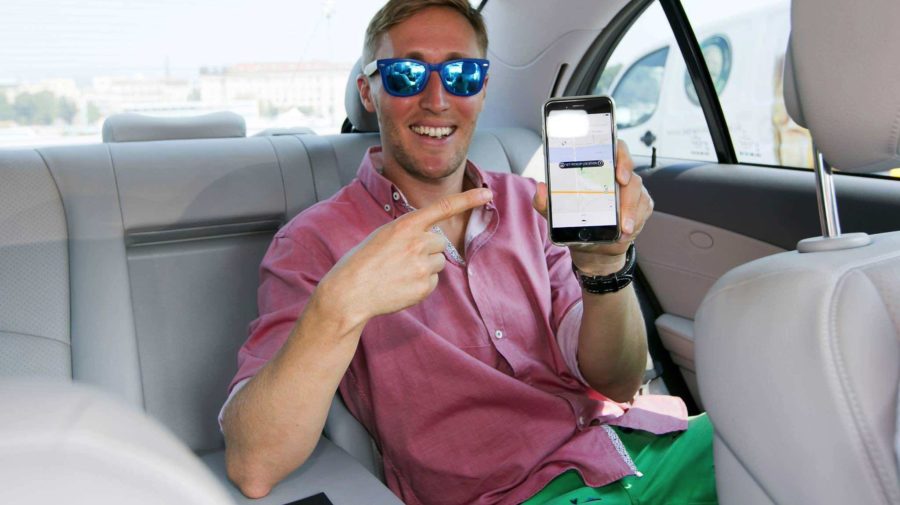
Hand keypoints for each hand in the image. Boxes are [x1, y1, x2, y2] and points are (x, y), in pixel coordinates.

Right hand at [320, 188, 492, 324]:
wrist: (350, 291)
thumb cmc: (362, 261)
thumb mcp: (384, 234)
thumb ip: (409, 231)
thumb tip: (431, 239)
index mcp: (406, 225)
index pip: (443, 207)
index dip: (468, 199)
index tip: (487, 193)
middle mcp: (418, 243)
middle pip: (440, 242)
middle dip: (428, 249)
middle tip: (403, 258)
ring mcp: (422, 266)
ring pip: (439, 262)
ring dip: (425, 266)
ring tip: (400, 272)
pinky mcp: (424, 287)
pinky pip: (434, 281)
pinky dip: (421, 283)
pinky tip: (401, 285)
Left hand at [533, 140, 652, 273]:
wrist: (594, 247)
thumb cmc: (577, 223)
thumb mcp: (558, 215)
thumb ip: (545, 203)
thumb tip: (540, 188)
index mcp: (600, 169)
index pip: (615, 150)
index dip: (621, 156)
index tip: (618, 174)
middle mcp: (618, 176)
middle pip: (631, 173)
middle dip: (629, 193)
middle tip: (622, 212)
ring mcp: (632, 190)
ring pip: (639, 194)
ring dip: (632, 212)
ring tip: (624, 228)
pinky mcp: (642, 205)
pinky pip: (644, 209)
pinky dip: (636, 220)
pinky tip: (627, 231)